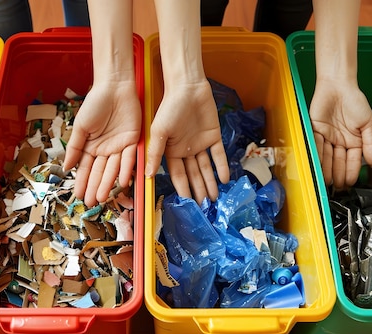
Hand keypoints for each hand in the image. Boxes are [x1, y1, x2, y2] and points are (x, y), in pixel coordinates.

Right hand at [63, 80, 140, 207]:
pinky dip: (126, 170)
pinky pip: (129, 158)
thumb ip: (74, 148)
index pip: (85, 169)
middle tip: (91, 203)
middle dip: (95, 188)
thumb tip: (66, 168)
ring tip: (103, 197)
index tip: (78, 196)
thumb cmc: (95, 104)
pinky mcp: (132, 141)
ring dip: (108, 183)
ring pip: (113, 169)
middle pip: (99, 172)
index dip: (82, 182)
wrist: (114, 87)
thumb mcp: (81, 127)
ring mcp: (118, 147)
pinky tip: (122, 182)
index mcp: (90, 146)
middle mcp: (104, 150)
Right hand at [145, 80, 229, 203]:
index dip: (183, 189)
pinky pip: (218, 155)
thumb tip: (147, 176)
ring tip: (214, 198)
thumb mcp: (158, 132)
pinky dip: (221, 166)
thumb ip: (155, 154)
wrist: (187, 88)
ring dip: (210, 182)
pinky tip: (224, 179)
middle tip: (204, 207)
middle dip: (198, 190)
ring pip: (205, 168)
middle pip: (193, 174)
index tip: (187, 203)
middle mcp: (186, 150)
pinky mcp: (213, 136)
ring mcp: (200, 143)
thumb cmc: (169, 108)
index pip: (178, 175)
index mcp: (171, 151)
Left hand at [309, 78, 371, 188]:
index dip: (351, 172)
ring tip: (327, 182)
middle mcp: (340, 142)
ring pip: (327, 157)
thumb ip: (371, 143)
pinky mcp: (315, 132)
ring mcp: (327, 138)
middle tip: (337, 187)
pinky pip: (316, 146)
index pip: (352, 161)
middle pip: (338, 162)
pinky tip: (318, 167)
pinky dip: (317, 157)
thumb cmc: (355, 101)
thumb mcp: (369, 123)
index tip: (350, 183)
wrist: (339, 86)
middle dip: (338, 175)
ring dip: (327, 170)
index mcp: (354, 141)